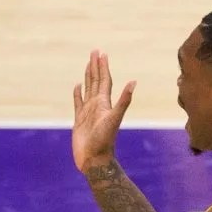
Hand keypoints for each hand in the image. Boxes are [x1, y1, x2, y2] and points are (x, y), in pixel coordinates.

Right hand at [72, 50, 135, 171]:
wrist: (95, 160)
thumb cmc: (104, 141)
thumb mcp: (115, 119)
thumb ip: (124, 101)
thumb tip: (134, 82)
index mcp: (105, 103)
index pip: (104, 80)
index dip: (103, 67)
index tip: (101, 53)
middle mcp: (97, 105)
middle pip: (97, 81)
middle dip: (96, 66)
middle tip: (95, 51)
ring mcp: (88, 112)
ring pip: (88, 89)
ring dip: (88, 76)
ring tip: (88, 64)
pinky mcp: (79, 120)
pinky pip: (78, 102)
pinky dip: (77, 93)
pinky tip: (77, 86)